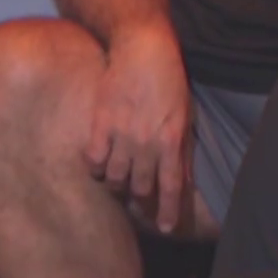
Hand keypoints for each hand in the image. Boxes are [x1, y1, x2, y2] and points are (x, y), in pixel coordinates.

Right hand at [85, 26, 190, 232]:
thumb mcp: (185, 115)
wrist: (143, 49)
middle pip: (139, 186)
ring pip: (113, 178)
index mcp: (171, 139)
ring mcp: (121, 134)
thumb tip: (182, 180)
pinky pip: (92, 160)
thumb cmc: (168, 81)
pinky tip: (96, 165)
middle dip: (138, 196)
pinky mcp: (100, 124)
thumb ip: (181, 149)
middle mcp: (146, 141)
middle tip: (135, 195)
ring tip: (116, 179)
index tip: (163, 228)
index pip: (169, 185)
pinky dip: (94, 168)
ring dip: (115, 183)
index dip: (166, 210)